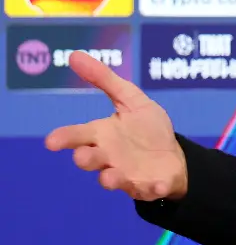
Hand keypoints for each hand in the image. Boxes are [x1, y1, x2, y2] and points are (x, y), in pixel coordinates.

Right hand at [44, 51, 187, 200]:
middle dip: (86, 158)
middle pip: (90, 159)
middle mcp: (109, 157)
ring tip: (110, 176)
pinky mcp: (149, 185)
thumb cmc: (146, 129)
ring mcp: (127, 174)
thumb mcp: (130, 100)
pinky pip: (149, 189)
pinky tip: (157, 185)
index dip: (64, 138)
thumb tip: (75, 55)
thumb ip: (104, 80)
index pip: (78, 135)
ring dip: (110, 178)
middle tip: (84, 155)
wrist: (174, 157)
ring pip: (112, 178)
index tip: (52, 141)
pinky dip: (152, 188)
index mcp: (102, 135)